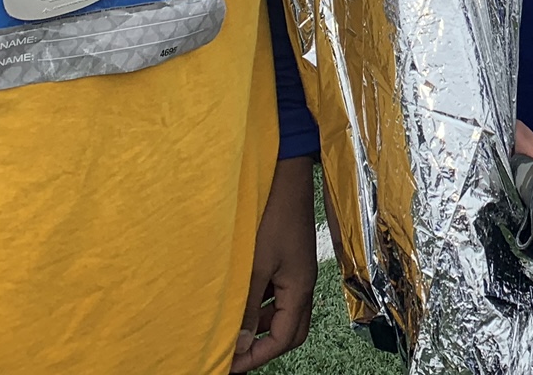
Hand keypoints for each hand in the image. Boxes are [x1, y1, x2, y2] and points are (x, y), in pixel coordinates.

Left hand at [231, 155, 316, 371]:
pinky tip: (239, 300)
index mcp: (299, 288)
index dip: (257, 356)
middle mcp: (302, 284)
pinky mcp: (288, 260)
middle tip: (235, 355)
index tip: (230, 365)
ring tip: (232, 330)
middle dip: (264, 347)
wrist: (285, 177)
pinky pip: (277, 294)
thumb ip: (246, 306)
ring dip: (261, 326)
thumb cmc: (273, 217)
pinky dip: (260, 305)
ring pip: (283, 313)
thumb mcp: (255, 265)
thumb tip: (238, 344)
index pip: (283, 339)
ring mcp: (296, 272)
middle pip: (290, 331)